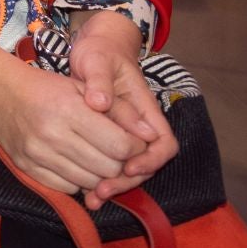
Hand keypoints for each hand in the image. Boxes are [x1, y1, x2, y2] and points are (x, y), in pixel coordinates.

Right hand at [0, 44, 144, 207]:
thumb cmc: (45, 88)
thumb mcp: (83, 88)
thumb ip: (121, 110)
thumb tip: (152, 135)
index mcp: (69, 109)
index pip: (121, 146)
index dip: (134, 147)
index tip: (130, 140)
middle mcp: (52, 134)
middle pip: (109, 168)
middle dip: (119, 162)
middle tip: (113, 149)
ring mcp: (38, 154)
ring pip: (90, 182)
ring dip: (100, 174)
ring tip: (94, 155)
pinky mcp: (27, 168)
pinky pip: (67, 188)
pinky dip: (77, 179)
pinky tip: (74, 162)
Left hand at [69, 12, 177, 202]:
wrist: (93, 49)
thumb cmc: (99, 53)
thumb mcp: (97, 61)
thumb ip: (100, 82)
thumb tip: (99, 104)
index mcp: (146, 109)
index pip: (164, 144)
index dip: (150, 160)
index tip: (128, 168)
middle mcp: (139, 126)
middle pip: (146, 164)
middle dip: (127, 181)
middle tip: (102, 191)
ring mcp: (124, 134)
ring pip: (128, 168)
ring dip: (113, 184)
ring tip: (92, 198)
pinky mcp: (106, 138)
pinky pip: (110, 163)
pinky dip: (99, 177)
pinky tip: (83, 190)